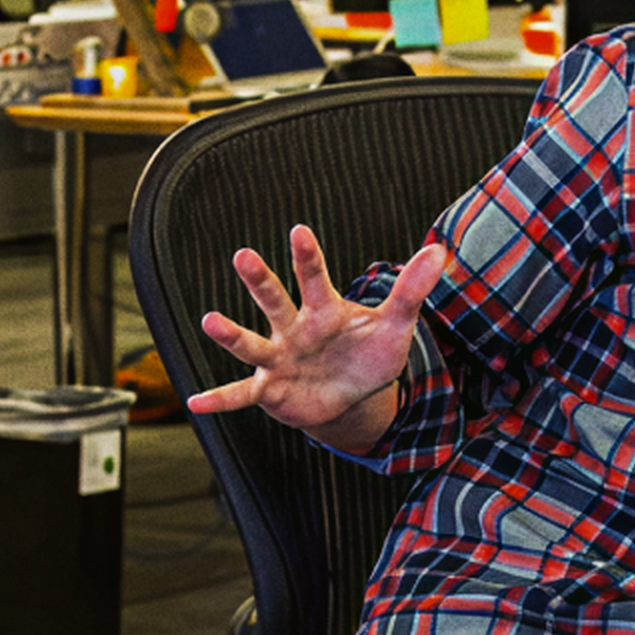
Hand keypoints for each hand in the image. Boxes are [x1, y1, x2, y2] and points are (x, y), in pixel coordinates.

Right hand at [189, 228, 447, 455]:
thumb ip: (410, 290)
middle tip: (243, 256)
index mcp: (323, 309)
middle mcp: (293, 328)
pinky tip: (196, 403)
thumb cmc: (367, 354)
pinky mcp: (269, 390)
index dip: (308, 256)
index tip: (299, 231)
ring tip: (210, 321)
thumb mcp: (394, 325)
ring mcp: (278, 358)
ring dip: (231, 334)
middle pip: (274, 300)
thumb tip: (439, 251)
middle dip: (260, 280)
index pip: (314, 278)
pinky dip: (220, 399)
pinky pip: (241, 394)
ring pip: (251, 343)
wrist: (351, 396)